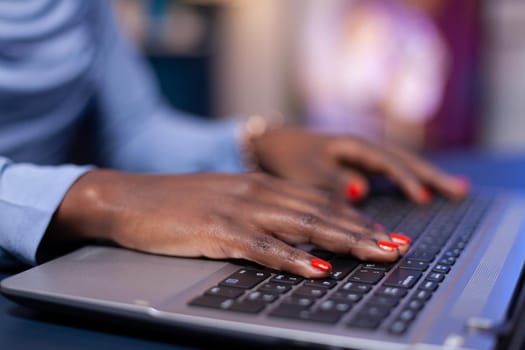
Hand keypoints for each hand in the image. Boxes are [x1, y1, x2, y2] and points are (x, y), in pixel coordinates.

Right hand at [46, 170, 411, 277]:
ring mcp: (239, 210)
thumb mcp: (227, 202)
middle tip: (400, 245)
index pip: (320, 201)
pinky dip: (293, 259)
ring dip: (344, 241)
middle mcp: (258, 193)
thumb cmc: (177, 204)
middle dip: (365, 231)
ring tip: (378, 254)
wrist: (130, 197)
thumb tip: (293, 236)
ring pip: (304, 225)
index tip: (386, 233)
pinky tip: (317, 271)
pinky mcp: (218, 229)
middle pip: (322, 212)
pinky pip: (263, 247)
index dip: (356, 218)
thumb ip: (260, 214)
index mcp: (261, 186)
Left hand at [252, 128, 469, 203]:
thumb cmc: (286, 157)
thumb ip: (332, 181)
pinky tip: (419, 189)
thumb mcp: (304, 171)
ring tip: (454, 189)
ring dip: (425, 176)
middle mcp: (361, 148)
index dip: (405, 179)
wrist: (271, 144)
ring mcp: (361, 156)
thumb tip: (363, 190)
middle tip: (460, 190)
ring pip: (400, 164)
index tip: (422, 197)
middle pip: (404, 159)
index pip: (387, 161)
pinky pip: (389, 172)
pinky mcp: (356, 165)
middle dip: (431, 174)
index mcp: (352, 145)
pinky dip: (407, 180)